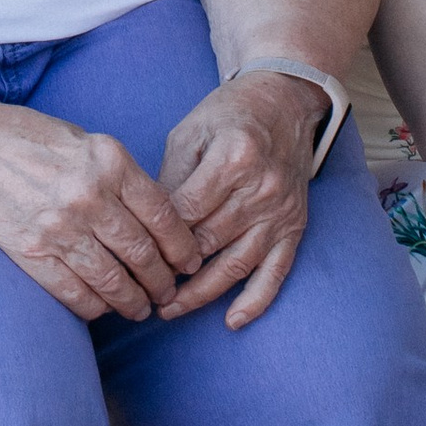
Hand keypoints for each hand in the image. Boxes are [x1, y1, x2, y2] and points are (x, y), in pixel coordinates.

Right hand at [0, 94, 204, 322]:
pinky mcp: (32, 251)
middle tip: (169, 292)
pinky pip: (75, 293)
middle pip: (143, 254)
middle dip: (163, 281)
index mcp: (110, 162)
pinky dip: (95, 307)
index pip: (164, 216)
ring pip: (113, 281)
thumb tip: (158, 218)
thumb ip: (122, 175)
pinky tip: (104, 308)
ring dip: (134, 302)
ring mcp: (60, 227)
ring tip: (142, 309)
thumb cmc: (29, 138)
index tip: (190, 262)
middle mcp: (90, 196)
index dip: (183, 247)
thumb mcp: (87, 141)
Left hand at [155, 70, 319, 326]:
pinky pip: (276, 271)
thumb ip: (170, 179)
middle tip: (138, 290)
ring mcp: (280, 212)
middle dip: (171, 271)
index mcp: (233, 158)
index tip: (131, 254)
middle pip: (208, 242)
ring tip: (170, 311)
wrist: (284, 104)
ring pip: (236, 264)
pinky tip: (232, 321)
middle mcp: (261, 189)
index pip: (186, 212)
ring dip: (202, 294)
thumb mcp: (189, 133)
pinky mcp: (294, 227)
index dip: (157, 238)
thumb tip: (146, 227)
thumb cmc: (229, 116)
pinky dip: (256, 300)